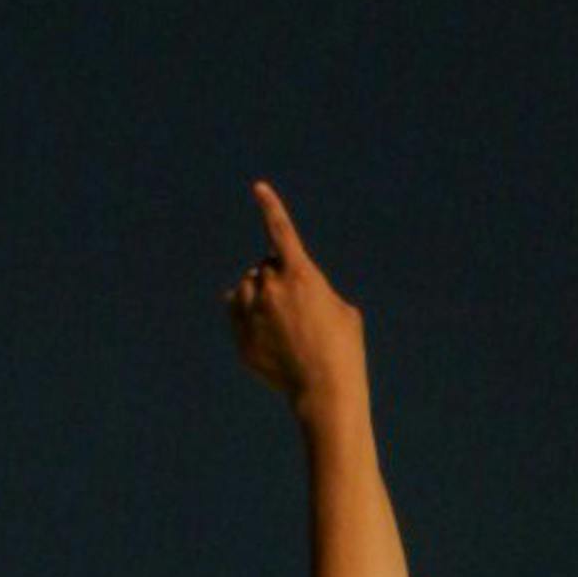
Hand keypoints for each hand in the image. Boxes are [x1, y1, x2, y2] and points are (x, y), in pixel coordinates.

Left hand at [225, 179, 366, 414]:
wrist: (325, 388)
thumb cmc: (342, 346)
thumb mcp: (339, 307)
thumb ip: (310, 287)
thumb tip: (279, 288)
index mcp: (300, 273)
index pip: (281, 230)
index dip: (270, 206)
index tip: (258, 188)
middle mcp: (271, 288)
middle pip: (264, 267)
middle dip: (276, 277)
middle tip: (296, 306)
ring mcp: (253, 314)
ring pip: (246, 287)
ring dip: (258, 293)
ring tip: (280, 320)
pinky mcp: (241, 338)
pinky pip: (235, 312)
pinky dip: (247, 314)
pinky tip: (266, 332)